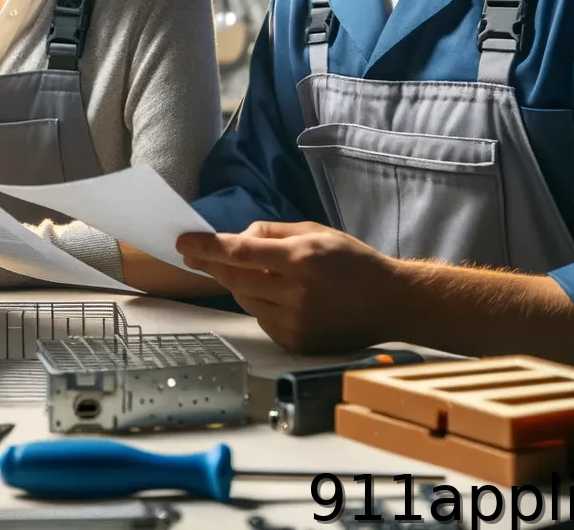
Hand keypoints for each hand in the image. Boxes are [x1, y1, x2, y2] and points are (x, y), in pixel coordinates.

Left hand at [176, 221, 402, 352]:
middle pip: (234, 278)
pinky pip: (260, 318)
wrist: (390, 302)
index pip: (240, 253)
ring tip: (261, 274)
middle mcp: (296, 292)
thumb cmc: (352, 262)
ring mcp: (296, 321)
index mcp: (301, 259)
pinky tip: (280, 296)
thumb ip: (273, 233)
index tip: (184, 242)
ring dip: (239, 284)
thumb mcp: (315, 232)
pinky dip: (259, 304)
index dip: (207, 247)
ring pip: (244, 299)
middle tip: (196, 255)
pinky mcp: (296, 341)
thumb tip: (236, 238)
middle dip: (211, 265)